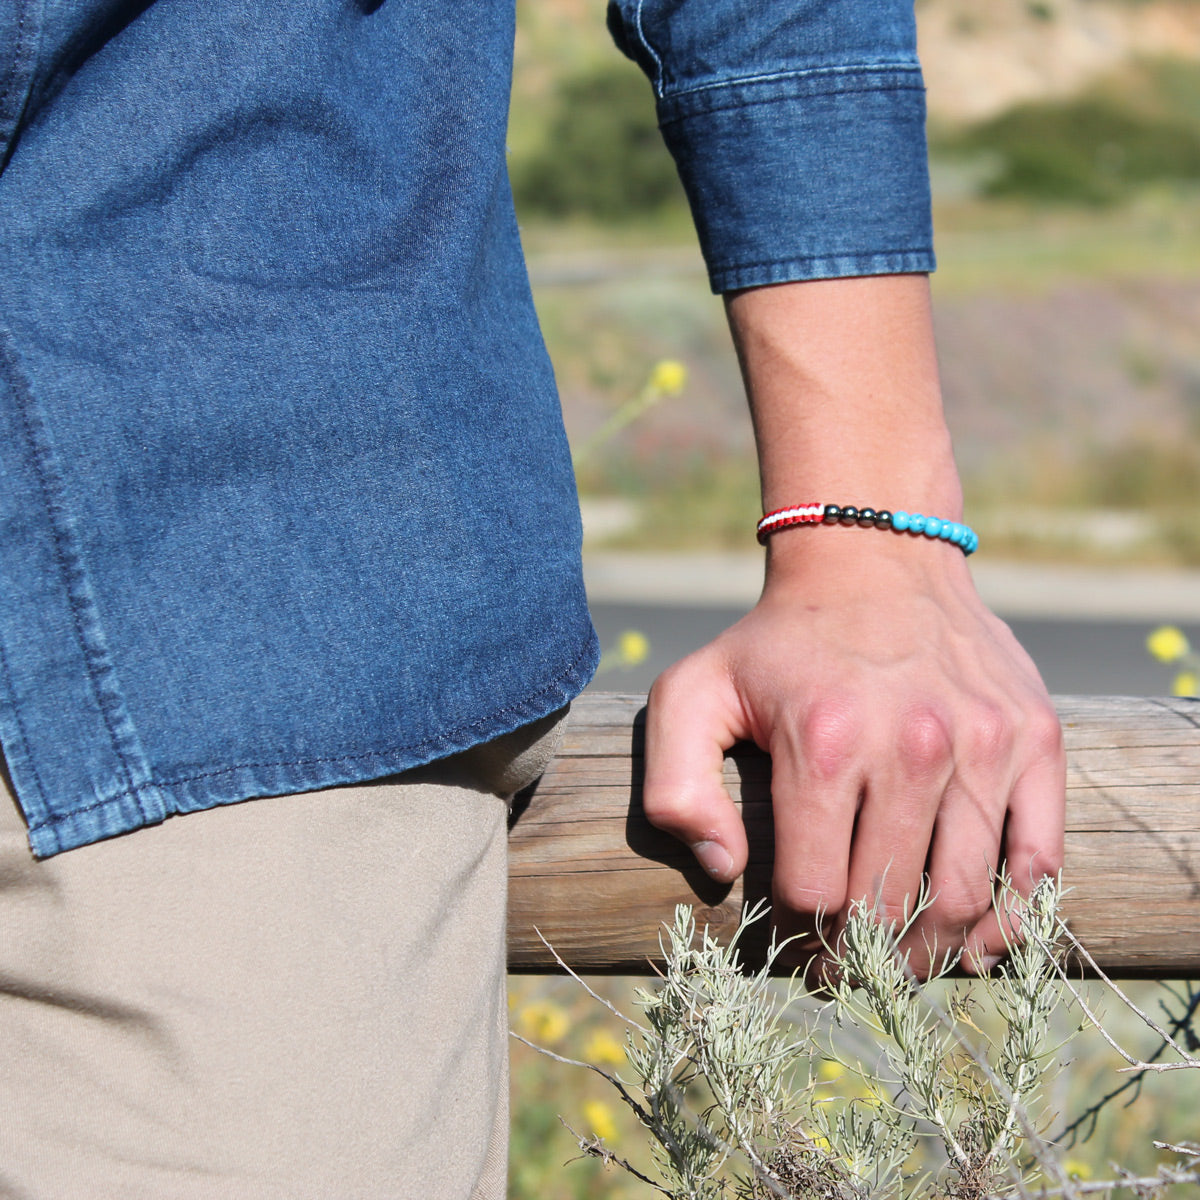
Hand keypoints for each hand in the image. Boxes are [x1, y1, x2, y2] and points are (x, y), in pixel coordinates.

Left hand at [642, 531, 1064, 977]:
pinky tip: (979, 936)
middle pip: (889, 907)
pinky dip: (1014, 916)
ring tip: (901, 960)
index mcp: (821, 745)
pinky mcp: (1034, 738)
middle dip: (861, 958)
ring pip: (965, 898)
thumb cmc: (776, 642)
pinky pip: (1039, 859)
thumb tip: (724, 873)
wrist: (874, 560)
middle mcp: (909, 748)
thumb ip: (676, 788)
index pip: (814, 893)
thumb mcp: (691, 693)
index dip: (798, 936)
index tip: (793, 943)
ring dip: (931, 951)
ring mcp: (982, 745)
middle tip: (847, 969)